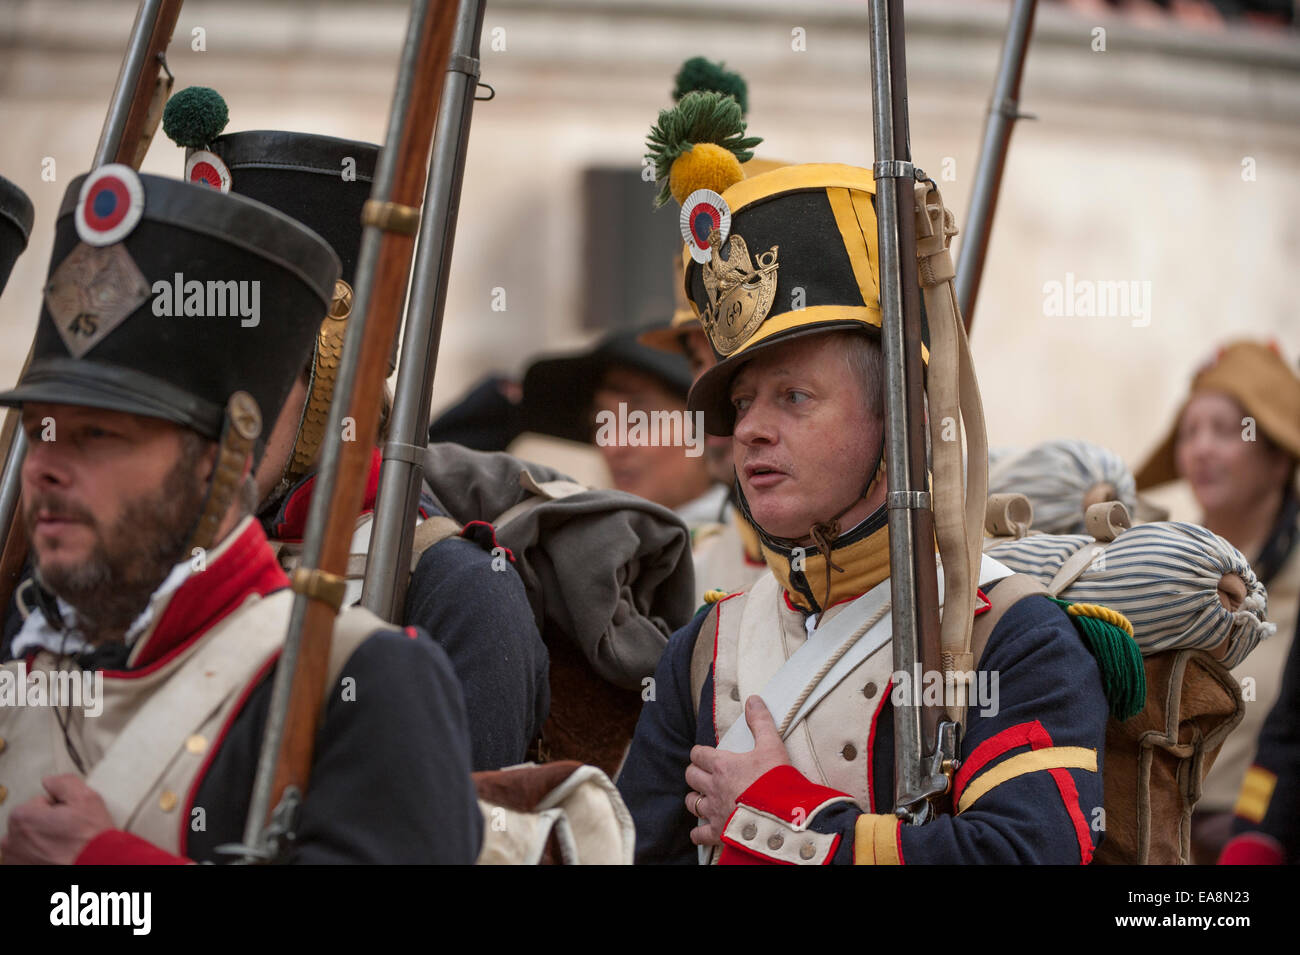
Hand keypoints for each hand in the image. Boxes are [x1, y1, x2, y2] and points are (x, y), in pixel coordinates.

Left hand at [1, 775, 114, 864]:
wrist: (98, 864)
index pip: (39, 803)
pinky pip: (26, 856)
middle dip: (46, 824)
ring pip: (28, 840)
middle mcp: (12, 839)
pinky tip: (55, 857)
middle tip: (68, 832)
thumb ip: (63, 782)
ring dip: (42, 840)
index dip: (58, 808)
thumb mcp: (86, 797)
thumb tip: (50, 782)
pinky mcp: (19, 870)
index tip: (69, 818)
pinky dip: (39, 855)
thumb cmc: (90, 837)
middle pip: (30, 822)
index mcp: (23, 816)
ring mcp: (14, 858)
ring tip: (63, 846)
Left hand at [684, 696, 789, 846]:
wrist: (783, 817)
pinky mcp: (719, 832)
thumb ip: (761, 722)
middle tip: (705, 774)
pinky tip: (703, 829)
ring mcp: (714, 810)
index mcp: (723, 765)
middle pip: (691, 776)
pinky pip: (699, 834)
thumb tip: (753, 700)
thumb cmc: (777, 781)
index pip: (698, 754)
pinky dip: (699, 832)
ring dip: (696, 799)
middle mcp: (713, 787)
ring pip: (692, 803)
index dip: (700, 753)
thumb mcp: (772, 746)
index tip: (706, 755)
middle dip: (696, 773)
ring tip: (705, 798)